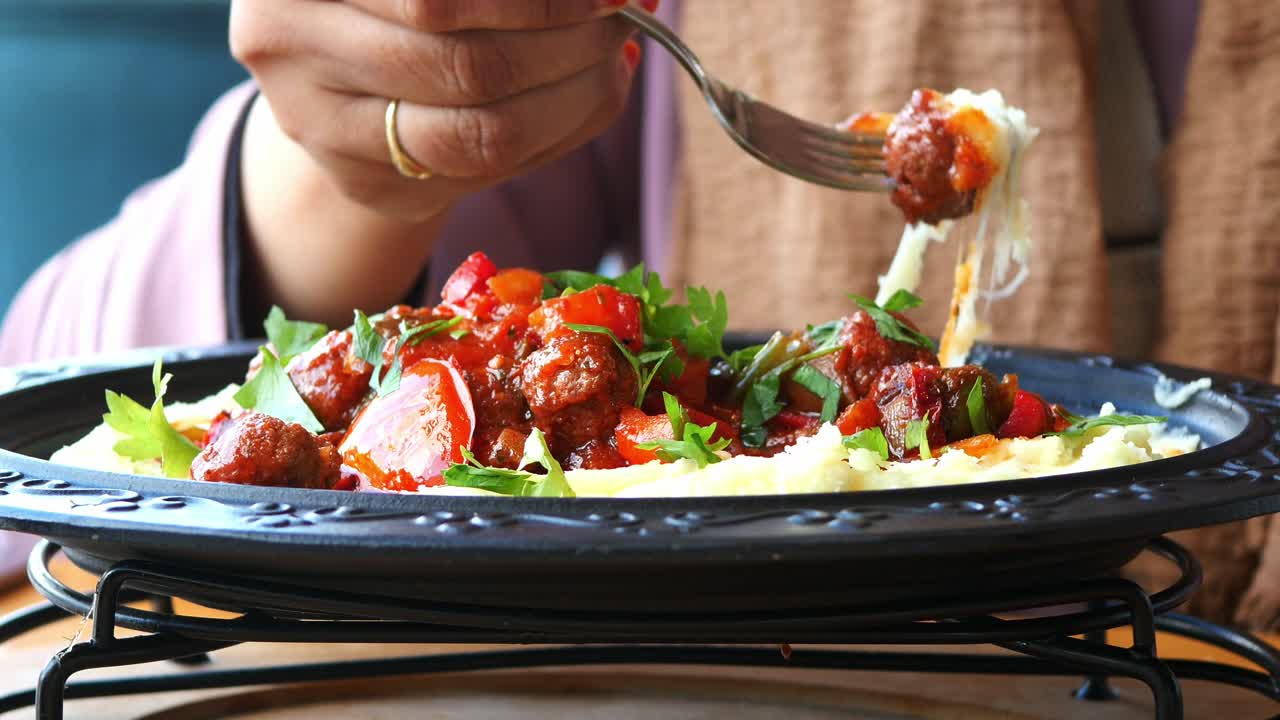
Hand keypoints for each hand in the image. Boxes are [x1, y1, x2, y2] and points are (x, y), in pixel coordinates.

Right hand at [228, 0, 641, 323]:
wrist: (333, 63)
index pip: (437, 1)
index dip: (545, 0)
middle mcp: (285, 41)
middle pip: (466, 65)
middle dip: (570, 42)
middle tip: (624, 14)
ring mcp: (317, 126)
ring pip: (482, 134)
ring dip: (576, 94)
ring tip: (611, 55)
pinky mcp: (363, 184)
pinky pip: (488, 173)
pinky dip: (560, 130)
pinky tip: (587, 92)